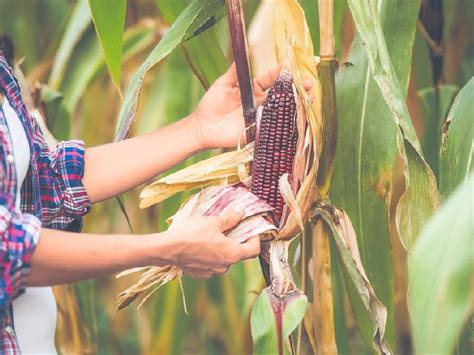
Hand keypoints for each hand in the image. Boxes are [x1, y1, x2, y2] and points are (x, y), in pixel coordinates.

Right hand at [168, 209, 260, 277]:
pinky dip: (211, 255)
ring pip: (224, 259)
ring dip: (223, 248)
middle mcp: (224, 267)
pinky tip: (202, 245)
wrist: (168, 249)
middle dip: (237, 240)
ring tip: (214, 235)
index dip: (256, 238)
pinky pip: (211, 264)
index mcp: (232, 254)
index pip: (254, 250)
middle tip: (231, 227)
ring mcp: (212, 272)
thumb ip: (230, 218)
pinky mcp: (200, 273)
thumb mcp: (213, 222)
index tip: (252, 229)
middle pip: (238, 254)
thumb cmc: (192, 234)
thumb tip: (241, 212)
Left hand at [192, 64, 313, 149]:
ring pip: (283, 109)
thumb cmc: (211, 104)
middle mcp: (261, 103)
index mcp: (253, 90)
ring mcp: (261, 117)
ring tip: (311, 98)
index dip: (281, 73)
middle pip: (282, 94)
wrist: (203, 127)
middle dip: (297, 88)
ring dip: (298, 104)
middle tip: (310, 83)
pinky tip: (299, 116)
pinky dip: (288, 122)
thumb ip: (235, 71)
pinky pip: (275, 126)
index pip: (271, 79)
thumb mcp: (223, 84)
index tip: (290, 67)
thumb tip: (243, 53)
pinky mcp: (259, 131)